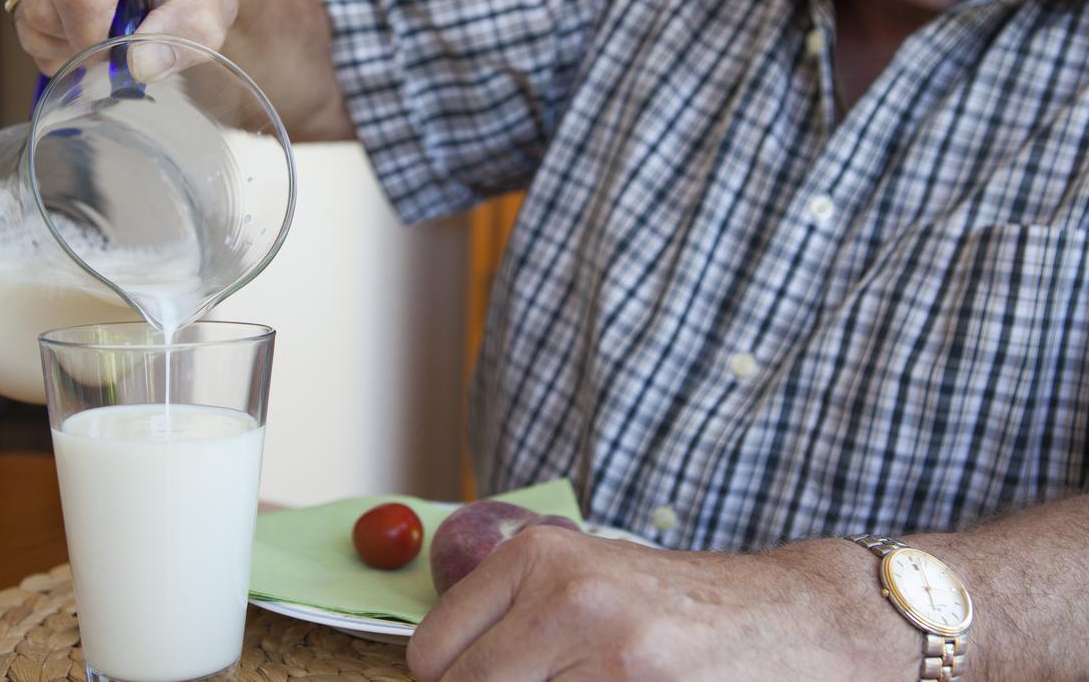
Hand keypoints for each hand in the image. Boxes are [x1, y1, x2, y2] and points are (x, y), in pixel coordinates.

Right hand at [0, 0, 255, 75]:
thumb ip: (185, 33)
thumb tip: (139, 68)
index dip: (95, 39)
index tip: (124, 54)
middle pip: (40, 6)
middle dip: (79, 44)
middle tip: (122, 36)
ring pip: (24, 10)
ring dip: (65, 37)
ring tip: (109, 19)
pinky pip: (20, 0)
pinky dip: (54, 21)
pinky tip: (90, 7)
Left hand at [407, 527, 917, 680]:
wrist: (792, 617)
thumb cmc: (680, 606)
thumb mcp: (586, 581)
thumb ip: (512, 616)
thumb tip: (436, 672)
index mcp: (539, 556)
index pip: (432, 654)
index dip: (452, 681)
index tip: (477, 681)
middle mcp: (566, 595)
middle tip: (544, 680)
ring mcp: (608, 653)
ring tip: (591, 680)